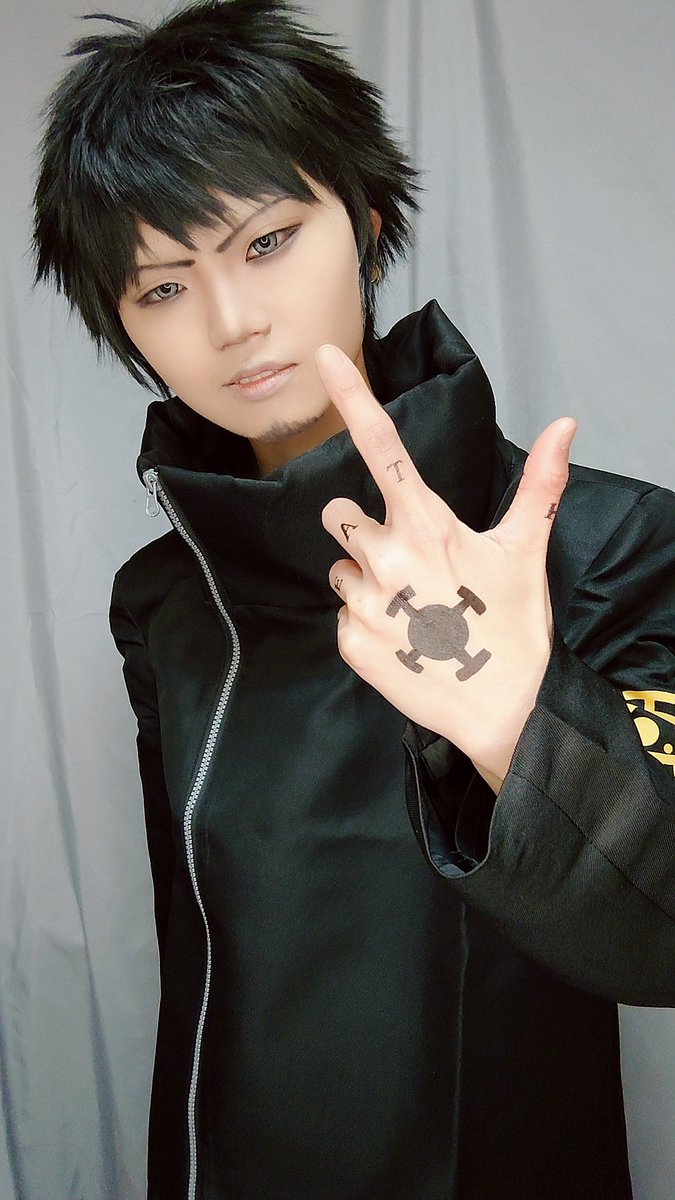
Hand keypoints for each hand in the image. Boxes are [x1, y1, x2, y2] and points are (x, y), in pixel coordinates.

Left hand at [316, 343, 576, 783]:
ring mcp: (363, 601)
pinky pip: (342, 613)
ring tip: (411, 607)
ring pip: (339, 568)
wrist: (502, 708)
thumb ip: (540, 484)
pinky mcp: (349, 640)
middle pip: (340, 515)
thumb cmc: (515, 625)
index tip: (322, 356)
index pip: (382, 447)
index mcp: (426, 524)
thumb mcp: (526, 550)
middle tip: (407, 562)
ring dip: (365, 579)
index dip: (351, 397)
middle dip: (363, 530)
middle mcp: (384, 555)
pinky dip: (365, 622)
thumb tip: (565, 424)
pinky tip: (403, 637)